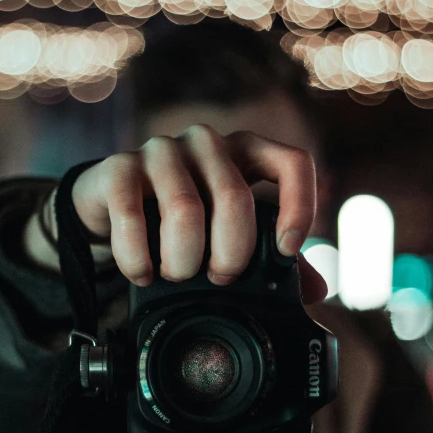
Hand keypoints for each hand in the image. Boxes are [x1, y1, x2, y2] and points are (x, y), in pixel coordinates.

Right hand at [70, 125, 327, 302]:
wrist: (113, 208)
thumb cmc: (183, 223)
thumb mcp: (230, 235)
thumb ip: (272, 258)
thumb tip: (319, 289)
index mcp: (246, 153)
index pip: (293, 163)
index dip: (299, 206)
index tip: (285, 251)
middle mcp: (207, 143)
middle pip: (235, 198)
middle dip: (231, 253)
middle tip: (219, 279)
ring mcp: (161, 150)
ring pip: (184, 209)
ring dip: (183, 260)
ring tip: (177, 277)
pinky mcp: (119, 168)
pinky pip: (132, 215)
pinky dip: (138, 257)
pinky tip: (143, 274)